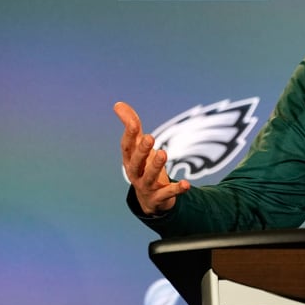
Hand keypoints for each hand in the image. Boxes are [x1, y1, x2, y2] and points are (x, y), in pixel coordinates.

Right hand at [114, 101, 188, 215]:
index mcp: (130, 159)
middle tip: (149, 137)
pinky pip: (168, 193)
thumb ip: (131, 126)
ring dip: (156, 166)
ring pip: (149, 177)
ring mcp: (146, 186)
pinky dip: (177, 189)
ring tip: (163, 153)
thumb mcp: (138, 147)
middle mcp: (135, 173)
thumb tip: (118, 104)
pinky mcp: (159, 198)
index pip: (127, 147)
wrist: (149, 199)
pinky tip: (187, 184)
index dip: (128, 135)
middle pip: (136, 162)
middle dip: (142, 150)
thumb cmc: (143, 166)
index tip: (132, 123)